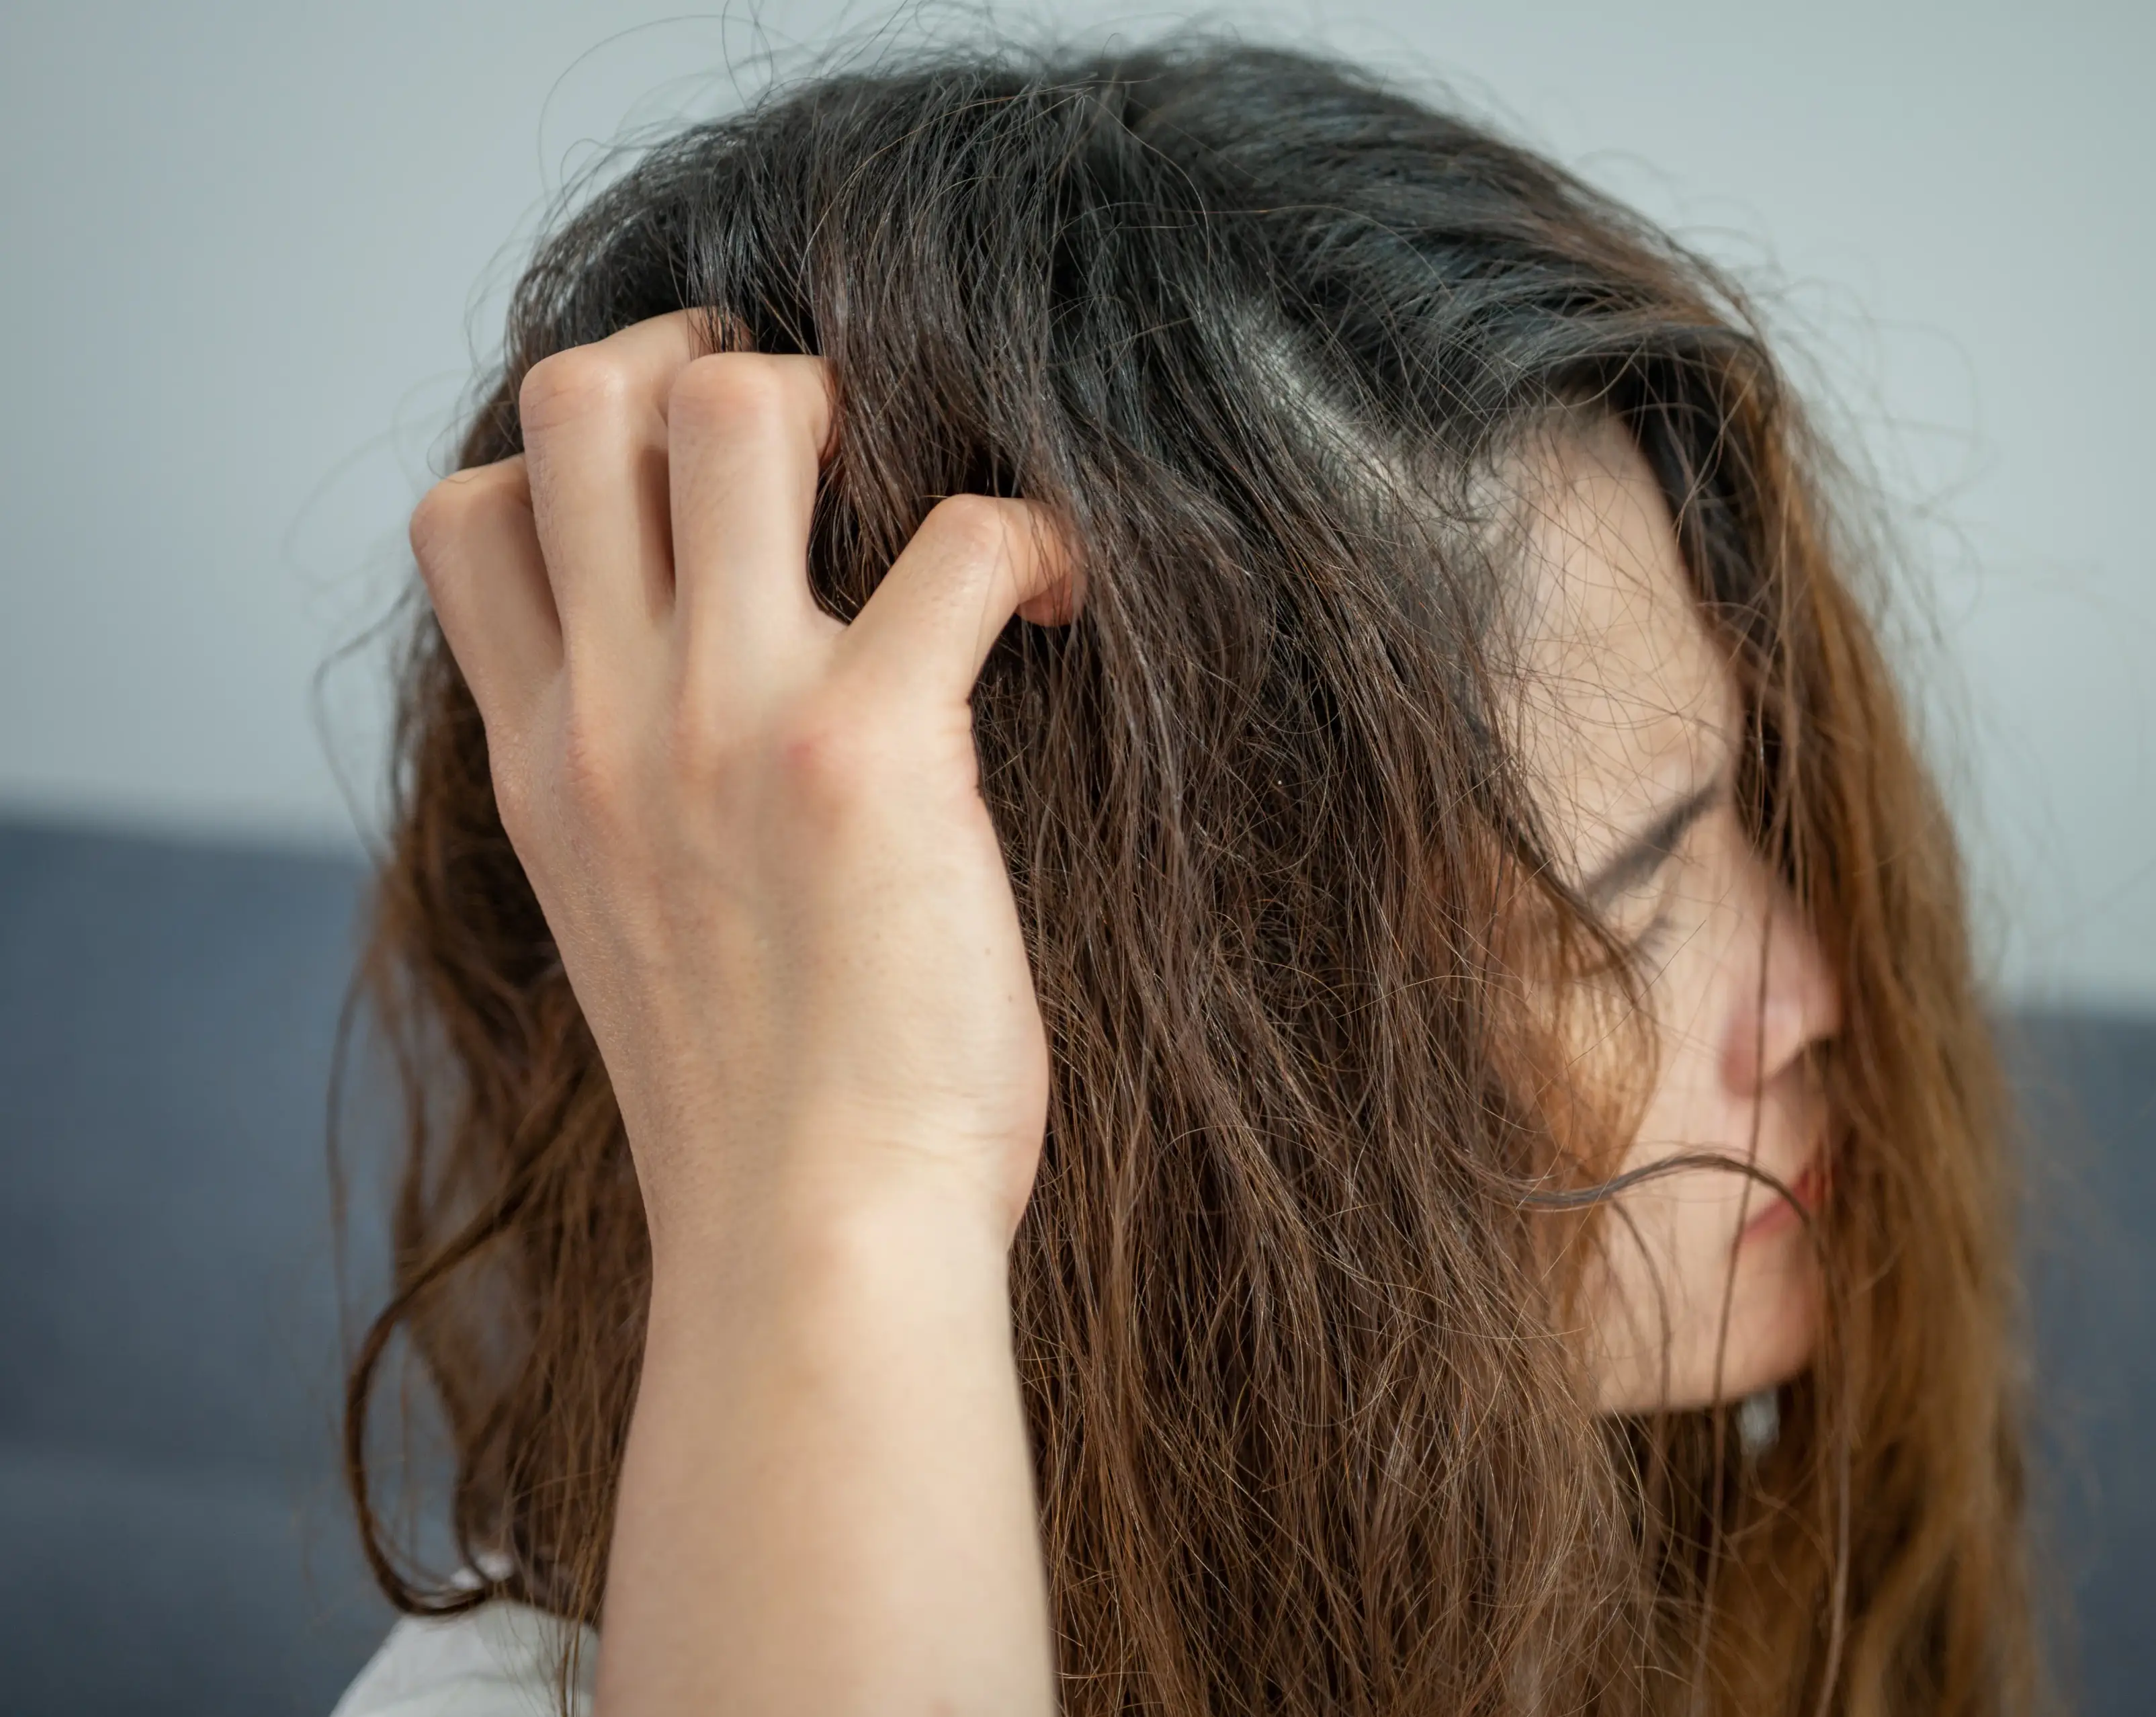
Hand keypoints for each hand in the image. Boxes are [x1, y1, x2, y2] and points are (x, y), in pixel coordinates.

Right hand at [407, 310, 1077, 1262]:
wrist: (812, 1248)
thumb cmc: (759, 1120)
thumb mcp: (627, 936)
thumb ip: (628, 807)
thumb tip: (695, 733)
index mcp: (543, 764)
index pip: (466, 513)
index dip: (578, 451)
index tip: (696, 490)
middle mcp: (610, 717)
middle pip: (581, 398)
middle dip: (703, 360)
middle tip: (821, 435)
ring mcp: (726, 720)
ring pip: (739, 408)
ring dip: (851, 403)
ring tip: (921, 499)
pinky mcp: (873, 749)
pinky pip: (962, 534)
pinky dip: (1031, 535)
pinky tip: (1059, 600)